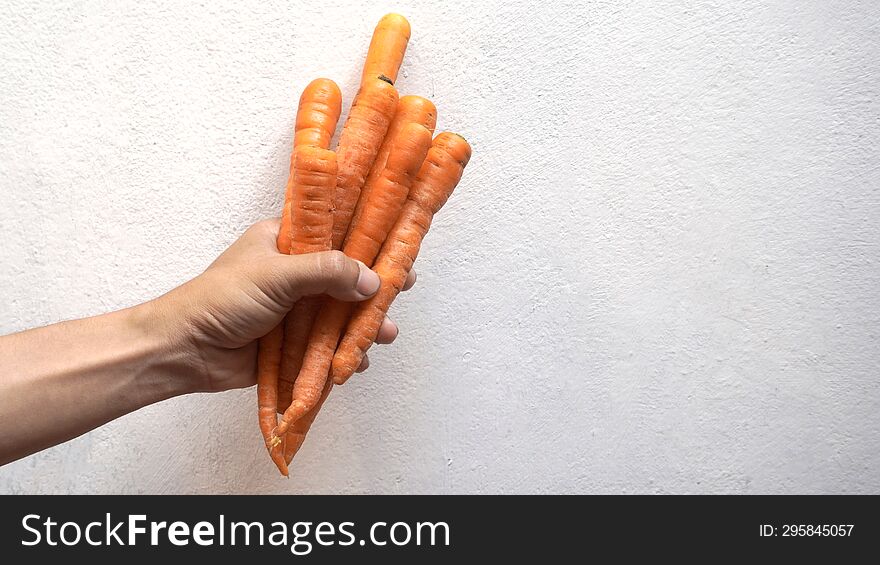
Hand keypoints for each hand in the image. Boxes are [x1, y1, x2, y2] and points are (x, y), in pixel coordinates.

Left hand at [150, 219, 414, 392]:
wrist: (186, 350)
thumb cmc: (222, 299)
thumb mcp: (278, 274)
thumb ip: (327, 272)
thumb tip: (372, 280)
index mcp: (287, 241)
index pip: (337, 232)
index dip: (368, 240)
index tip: (398, 248)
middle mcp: (295, 272)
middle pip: (347, 275)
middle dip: (375, 287)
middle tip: (402, 289)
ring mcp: (297, 309)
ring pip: (342, 313)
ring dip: (365, 324)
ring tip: (385, 334)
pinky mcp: (295, 343)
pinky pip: (329, 346)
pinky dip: (346, 353)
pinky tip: (357, 360)